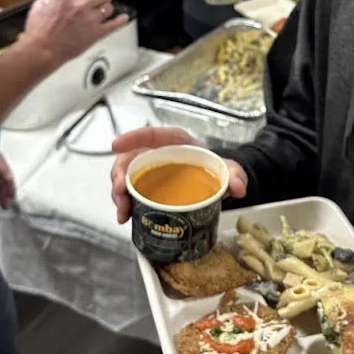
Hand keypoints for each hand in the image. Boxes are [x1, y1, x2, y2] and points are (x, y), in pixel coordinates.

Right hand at [20, 0, 128, 68]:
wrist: (42, 50)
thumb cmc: (39, 31)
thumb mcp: (41, 4)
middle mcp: (81, 6)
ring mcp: (90, 20)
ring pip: (109, 8)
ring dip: (108, 8)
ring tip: (105, 10)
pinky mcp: (95, 34)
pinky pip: (114, 25)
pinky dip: (120, 21)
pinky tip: (123, 19)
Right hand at [110, 126, 247, 223]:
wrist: (215, 180)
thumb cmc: (215, 166)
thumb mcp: (228, 168)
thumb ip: (235, 173)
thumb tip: (238, 187)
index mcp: (174, 142)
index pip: (150, 135)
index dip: (131, 138)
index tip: (115, 145)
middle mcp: (157, 154)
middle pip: (130, 159)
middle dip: (120, 175)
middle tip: (120, 193)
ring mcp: (150, 172)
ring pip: (126, 178)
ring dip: (119, 195)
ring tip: (123, 212)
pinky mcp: (148, 189)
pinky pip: (131, 194)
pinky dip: (126, 206)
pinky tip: (126, 218)